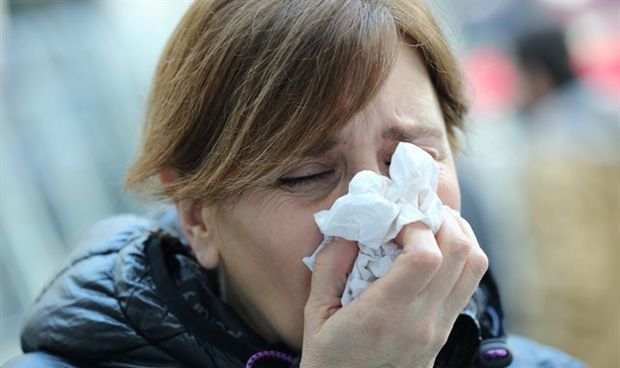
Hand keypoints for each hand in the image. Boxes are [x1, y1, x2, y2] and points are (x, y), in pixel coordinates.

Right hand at [300, 210, 488, 367]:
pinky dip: (460, 255)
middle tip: (417, 211)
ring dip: (458, 234)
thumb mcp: (315, 313)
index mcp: (384, 315)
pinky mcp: (445, 332)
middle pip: (461, 253)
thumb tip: (350, 229)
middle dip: (443, 219)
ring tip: (430, 224)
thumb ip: (330, 266)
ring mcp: (440, 329)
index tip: (394, 219)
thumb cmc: (329, 360)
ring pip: (474, 266)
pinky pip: (468, 283)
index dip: (416, 225)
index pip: (426, 256)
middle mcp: (422, 322)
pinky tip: (434, 249)